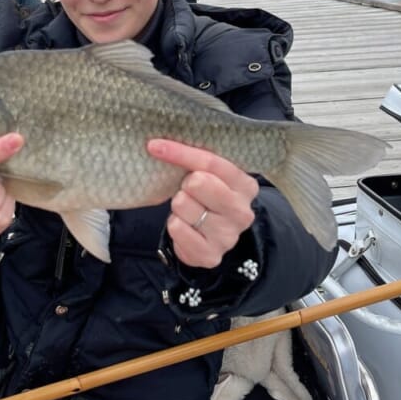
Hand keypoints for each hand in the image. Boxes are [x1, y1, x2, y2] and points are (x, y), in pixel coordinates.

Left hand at [147, 139, 259, 268]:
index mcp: (245, 185)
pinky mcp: (211, 255)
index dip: (180, 152)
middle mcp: (242, 212)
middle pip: (198, 183)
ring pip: (183, 205)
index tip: (154, 145)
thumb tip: (159, 144)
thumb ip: (198, 161)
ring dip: (178, 206)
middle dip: (185, 184)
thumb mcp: (211, 176)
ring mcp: (228, 236)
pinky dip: (174, 224)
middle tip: (188, 190)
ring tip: (188, 209)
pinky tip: (185, 225)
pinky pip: (177, 229)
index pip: (211, 162)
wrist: (215, 236)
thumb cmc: (209, 197)